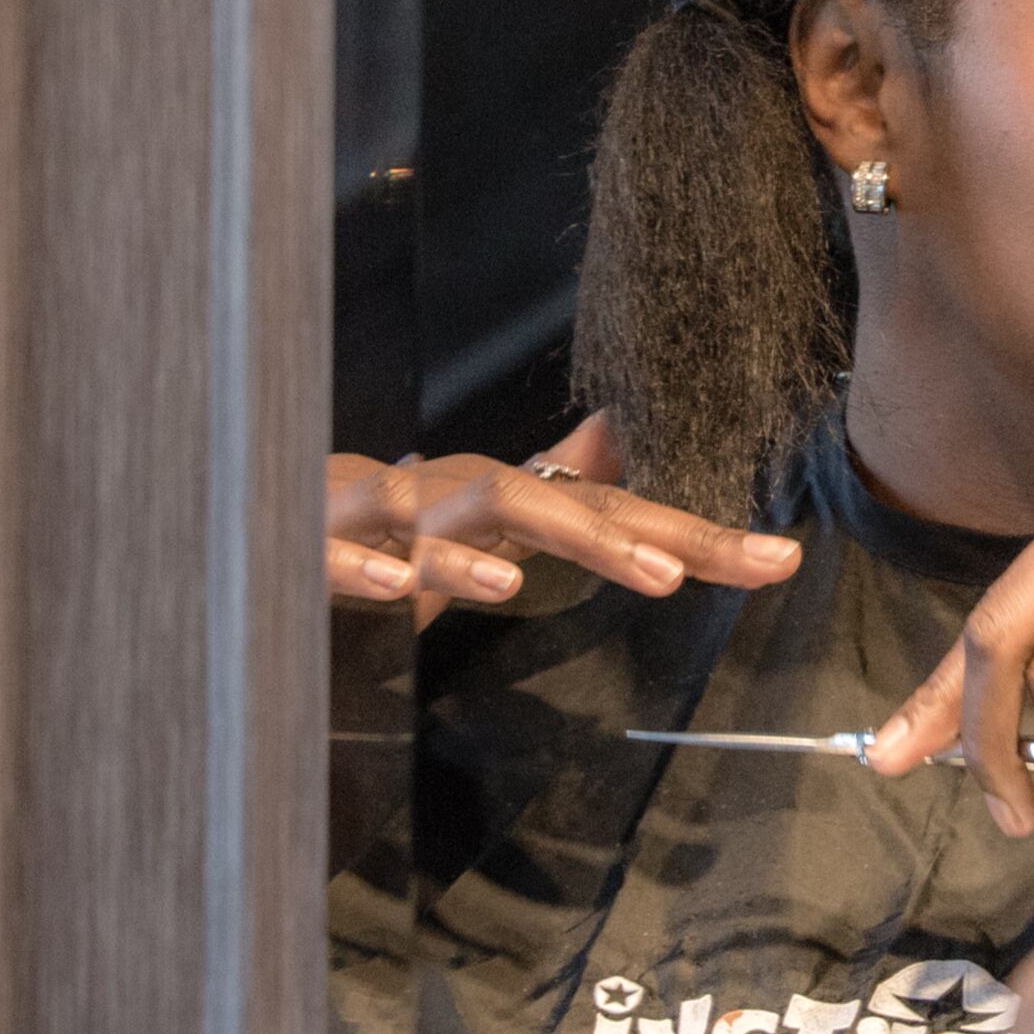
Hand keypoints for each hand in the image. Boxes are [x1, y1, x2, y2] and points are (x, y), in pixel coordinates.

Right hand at [323, 411, 804, 614]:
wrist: (254, 505)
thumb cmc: (383, 523)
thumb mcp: (489, 519)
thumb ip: (560, 488)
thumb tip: (628, 445)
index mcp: (505, 499)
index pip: (617, 509)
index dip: (696, 533)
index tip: (778, 561)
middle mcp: (454, 491)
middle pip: (550, 502)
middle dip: (618, 535)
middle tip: (676, 574)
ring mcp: (379, 510)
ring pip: (443, 513)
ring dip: (489, 546)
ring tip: (527, 582)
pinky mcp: (304, 538)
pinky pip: (334, 550)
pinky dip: (364, 565)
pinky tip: (394, 588)